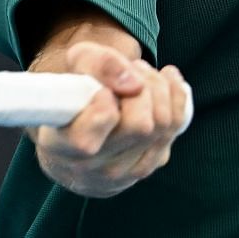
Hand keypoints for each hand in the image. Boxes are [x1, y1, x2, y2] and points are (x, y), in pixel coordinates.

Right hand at [31, 42, 189, 198]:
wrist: (79, 142)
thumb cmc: (73, 100)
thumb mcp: (72, 71)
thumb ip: (97, 65)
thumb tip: (134, 84)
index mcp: (62, 149)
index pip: (86, 141)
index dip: (102, 110)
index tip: (102, 92)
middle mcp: (93, 169)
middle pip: (139, 126)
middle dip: (142, 86)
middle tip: (130, 70)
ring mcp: (125, 172)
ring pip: (162, 124)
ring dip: (158, 87)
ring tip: (142, 75)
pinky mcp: (150, 164)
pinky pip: (176, 126)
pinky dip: (175, 96)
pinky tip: (165, 82)